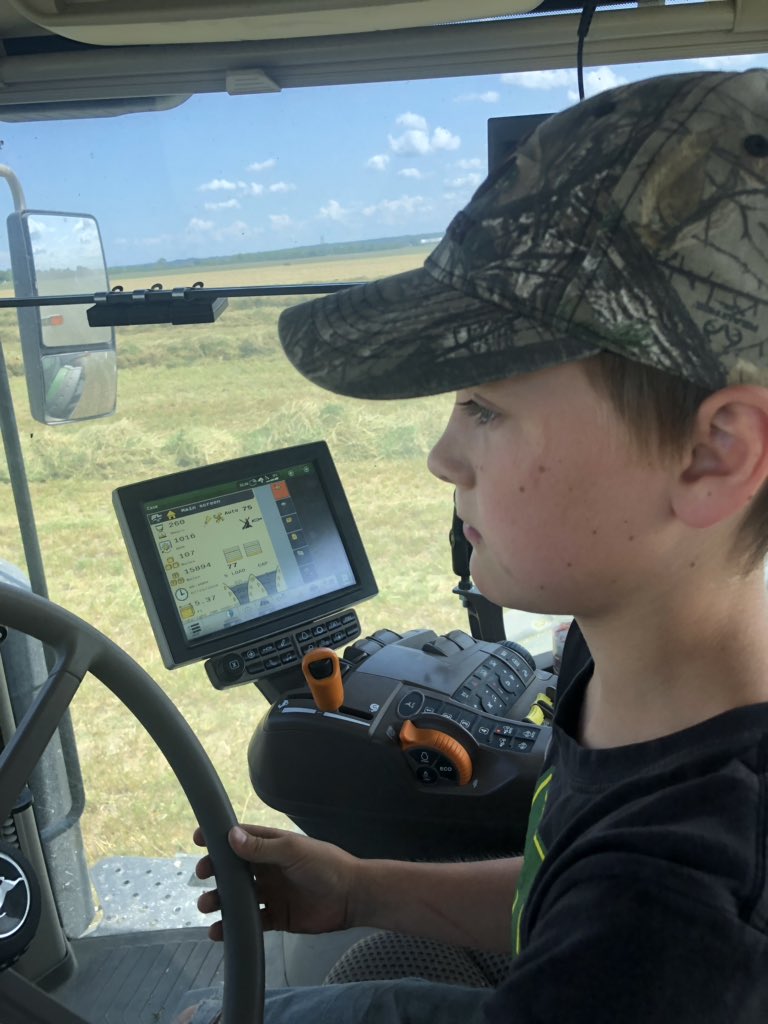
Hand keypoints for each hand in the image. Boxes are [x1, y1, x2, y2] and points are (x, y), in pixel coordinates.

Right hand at [194, 823, 361, 940]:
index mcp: (271, 846)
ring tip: (206, 906)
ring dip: (219, 901)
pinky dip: (232, 927)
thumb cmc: (324, 865)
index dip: (219, 838)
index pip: (240, 838)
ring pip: (237, 897)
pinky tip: (218, 932)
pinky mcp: (275, 917)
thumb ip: (262, 847)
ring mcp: (270, 893)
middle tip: (202, 876)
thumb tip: (231, 836)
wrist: (350, 897)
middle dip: (215, 872)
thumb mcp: (292, 851)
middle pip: (233, 870)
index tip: (198, 839)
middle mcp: (267, 869)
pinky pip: (249, 922)